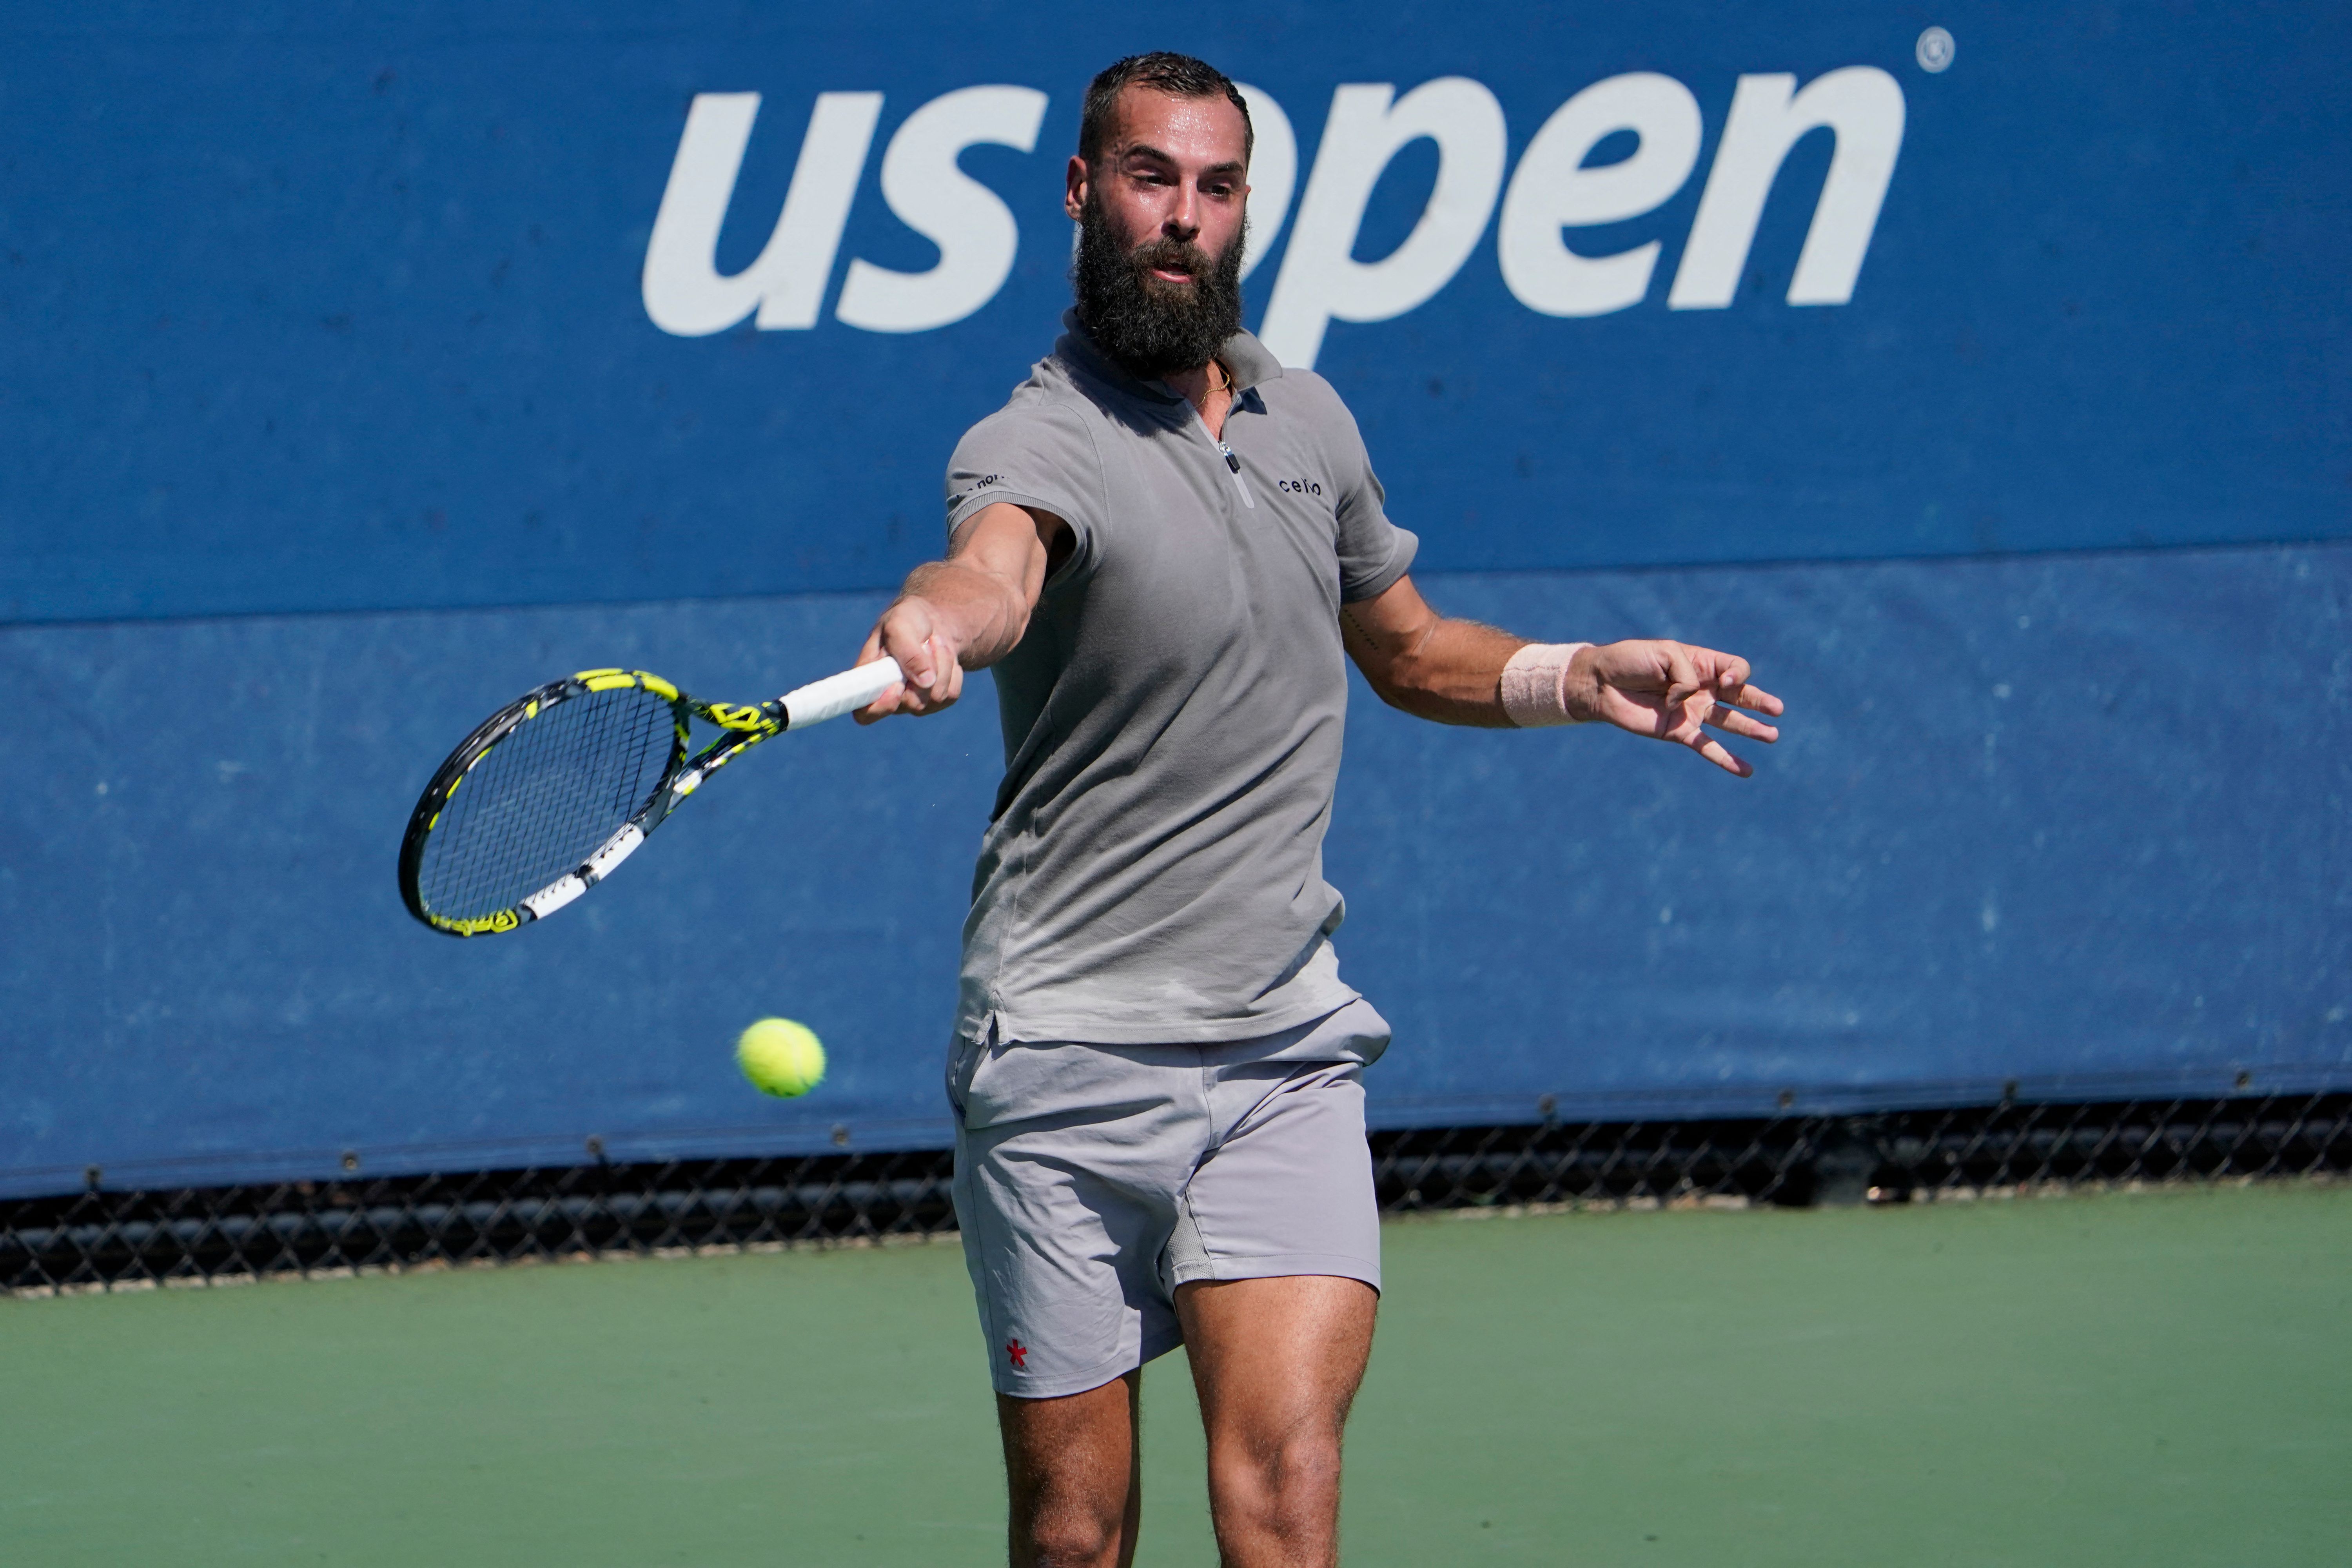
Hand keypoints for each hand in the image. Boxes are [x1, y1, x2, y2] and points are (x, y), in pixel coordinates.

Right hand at [853, 595, 963, 722]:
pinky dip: (953, 671)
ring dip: (942, 664)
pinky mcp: (937, 700)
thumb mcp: (900, 622)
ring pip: (936, 697)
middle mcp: (889, 696)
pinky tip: (944, 655)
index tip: (898, 685)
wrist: (933, 621)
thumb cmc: (907, 620)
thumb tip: (925, 681)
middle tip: (925, 642)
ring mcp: (914, 701)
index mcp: (868, 680)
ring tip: (935, 641)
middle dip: (926, 668)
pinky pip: (952, 694)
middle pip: (912, 704)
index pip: (864, 714)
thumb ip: (906, 650)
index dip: (880, 708)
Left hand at [1565, 640, 1782, 776]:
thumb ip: (1686, 674)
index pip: (1735, 668)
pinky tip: (1745, 770)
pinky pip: (1707, 747)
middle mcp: (1702, 688)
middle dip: (1759, 702)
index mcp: (1701, 663)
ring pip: (1728, 722)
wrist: (1601, 682)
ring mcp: (1692, 711)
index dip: (1737, 674)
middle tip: (1777, 710)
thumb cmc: (1631, 660)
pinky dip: (1726, 759)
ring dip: (1751, 729)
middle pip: (1739, 695)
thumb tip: (1688, 703)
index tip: (1727, 679)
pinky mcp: (1678, 731)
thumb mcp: (1665, 652)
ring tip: (1772, 736)